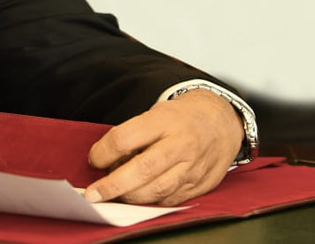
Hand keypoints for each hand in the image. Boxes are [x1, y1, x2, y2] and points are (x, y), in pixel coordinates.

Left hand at [84, 89, 242, 205]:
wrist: (221, 122)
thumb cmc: (180, 118)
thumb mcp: (154, 114)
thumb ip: (132, 136)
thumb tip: (107, 162)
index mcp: (163, 121)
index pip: (125, 138)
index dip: (103, 152)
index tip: (94, 160)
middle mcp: (180, 145)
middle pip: (142, 169)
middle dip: (113, 185)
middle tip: (93, 194)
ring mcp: (193, 167)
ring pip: (158, 189)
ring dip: (131, 197)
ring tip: (115, 196)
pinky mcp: (201, 184)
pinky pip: (172, 199)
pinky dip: (152, 202)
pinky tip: (140, 198)